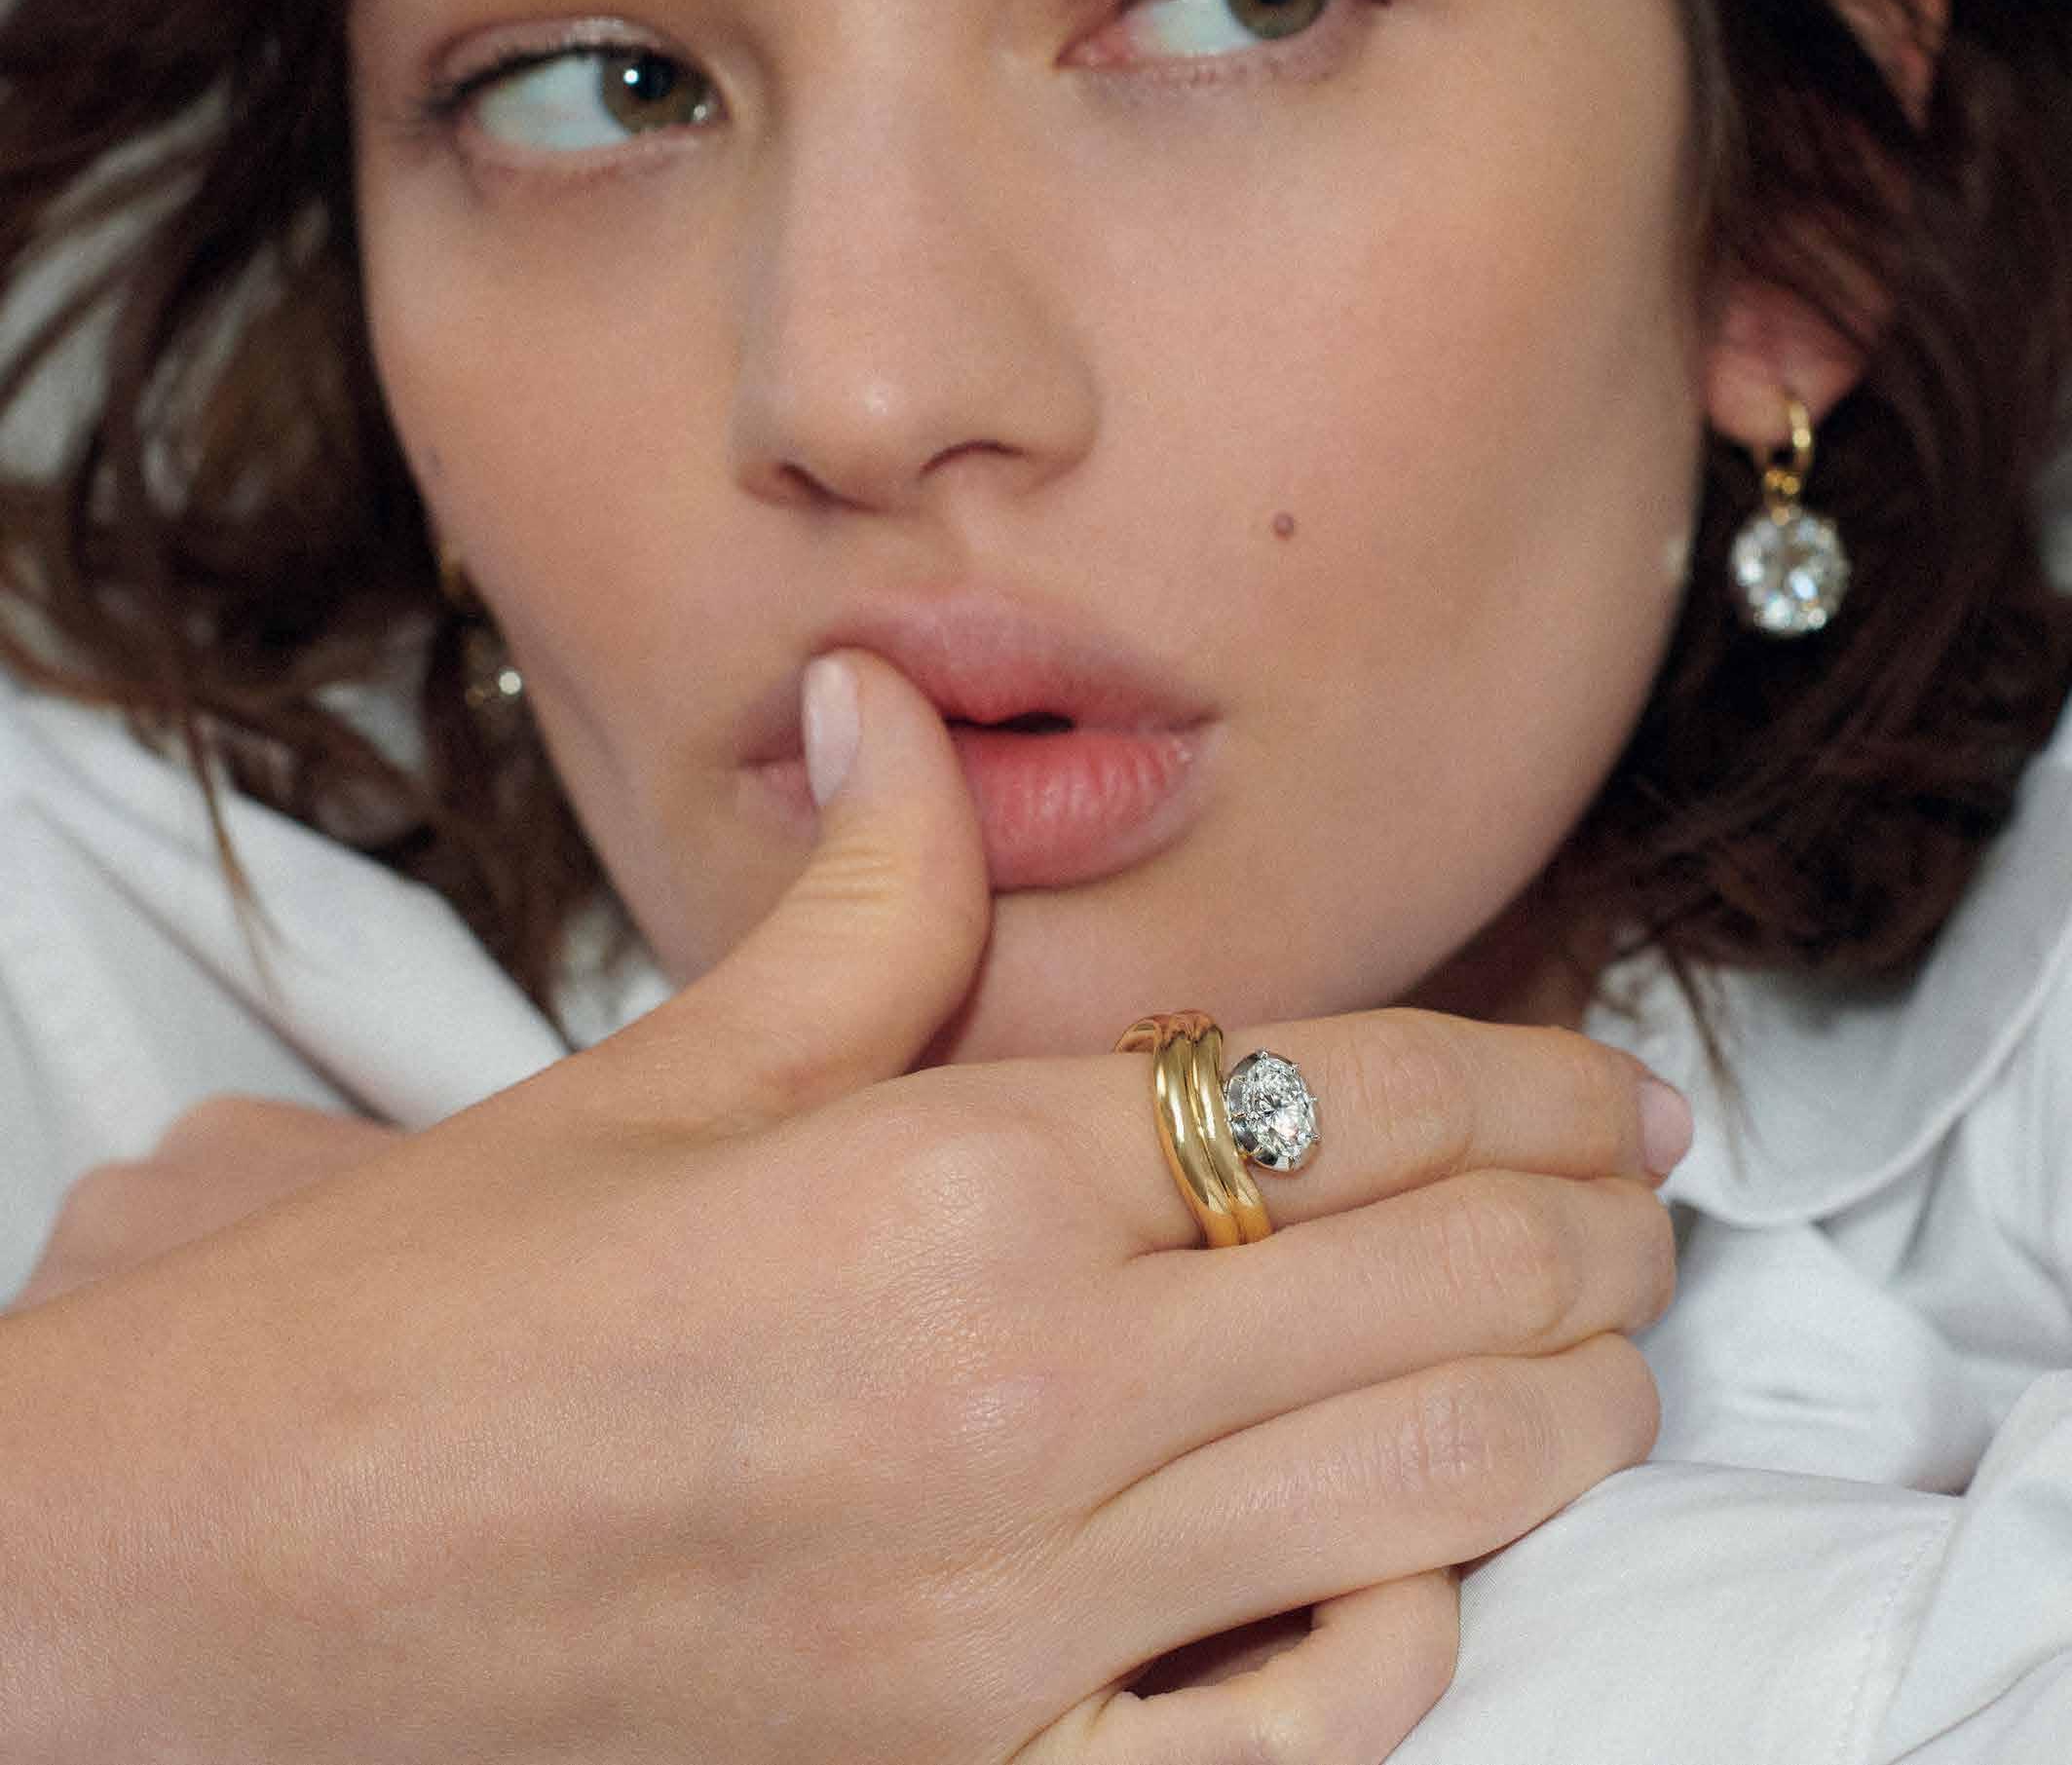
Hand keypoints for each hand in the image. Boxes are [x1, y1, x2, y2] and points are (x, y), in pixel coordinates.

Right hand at [0, 653, 1675, 1763]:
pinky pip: (1282, 1737)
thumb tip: (906, 708)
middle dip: (1590, 1224)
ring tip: (1614, 1341)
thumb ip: (860, 895)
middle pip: (1425, 1286)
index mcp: (945, 1187)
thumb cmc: (432, 1307)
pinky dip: (1399, 1638)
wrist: (232, 1574)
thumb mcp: (664, 1066)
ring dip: (1556, 1404)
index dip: (1512, 1080)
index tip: (1610, 1076)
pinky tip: (1429, 1562)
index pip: (1327, 1104)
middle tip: (1650, 1187)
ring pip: (1416, 1496)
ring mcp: (1011, 1629)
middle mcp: (1017, 1406)